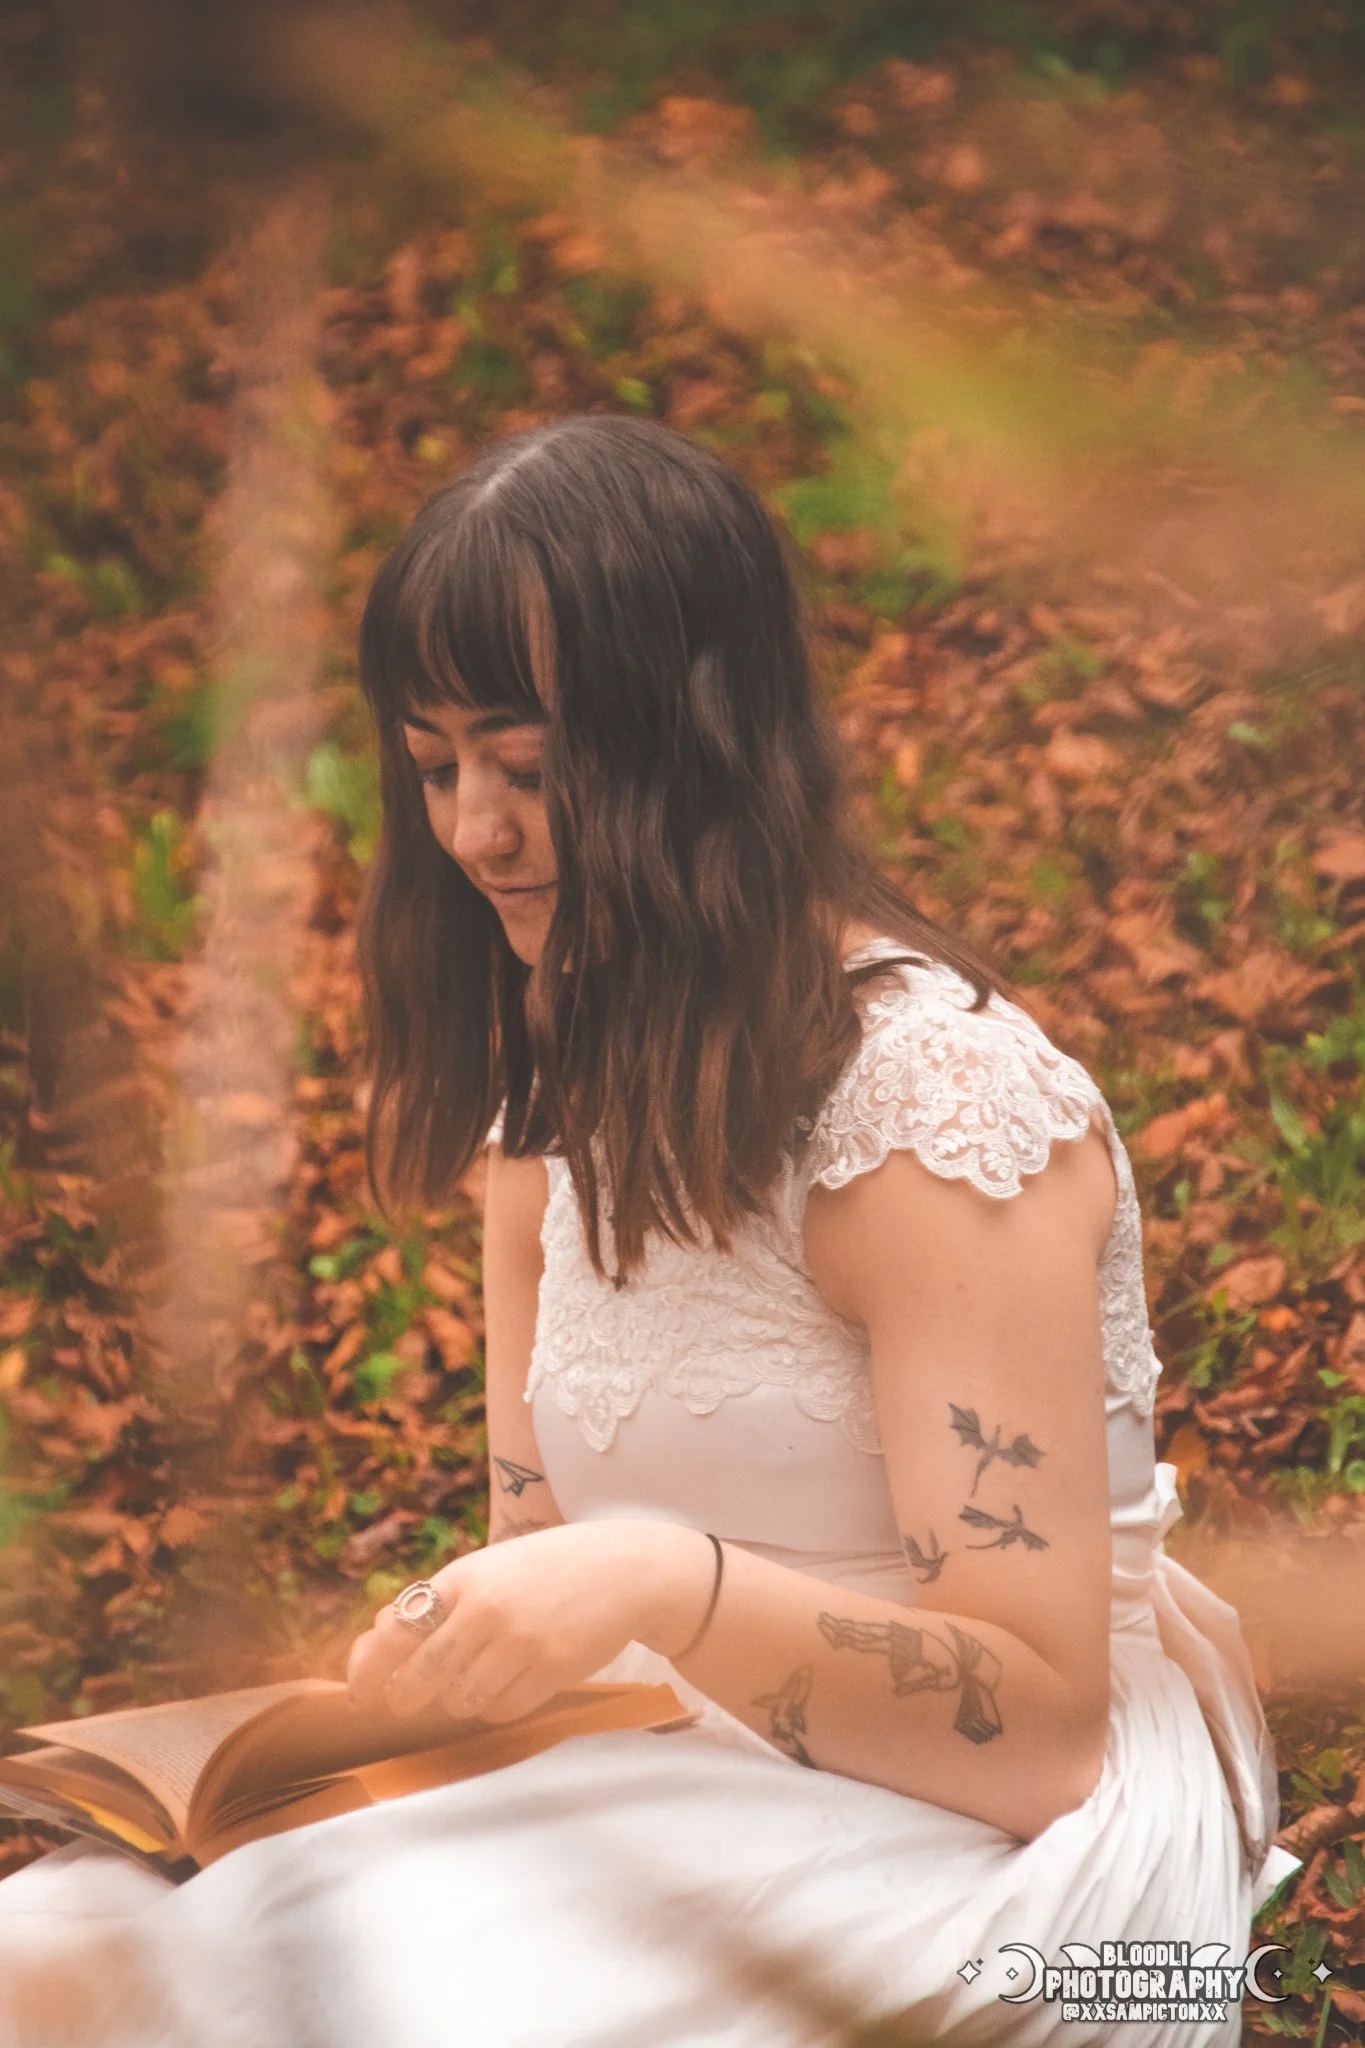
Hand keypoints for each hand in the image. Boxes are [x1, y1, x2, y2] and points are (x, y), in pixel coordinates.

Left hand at [346, 1520, 709, 1724]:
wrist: (624, 1569)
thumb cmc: (548, 1568)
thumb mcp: (491, 1568)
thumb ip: (440, 1601)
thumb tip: (377, 1637)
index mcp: (465, 1577)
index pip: (398, 1629)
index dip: (369, 1668)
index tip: (359, 1693)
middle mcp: (487, 1608)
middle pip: (422, 1676)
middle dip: (406, 1697)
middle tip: (404, 1702)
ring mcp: (521, 1640)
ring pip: (462, 1699)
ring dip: (460, 1698)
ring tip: (478, 1676)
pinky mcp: (552, 1669)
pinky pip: (502, 1709)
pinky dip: (498, 1705)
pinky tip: (514, 1680)